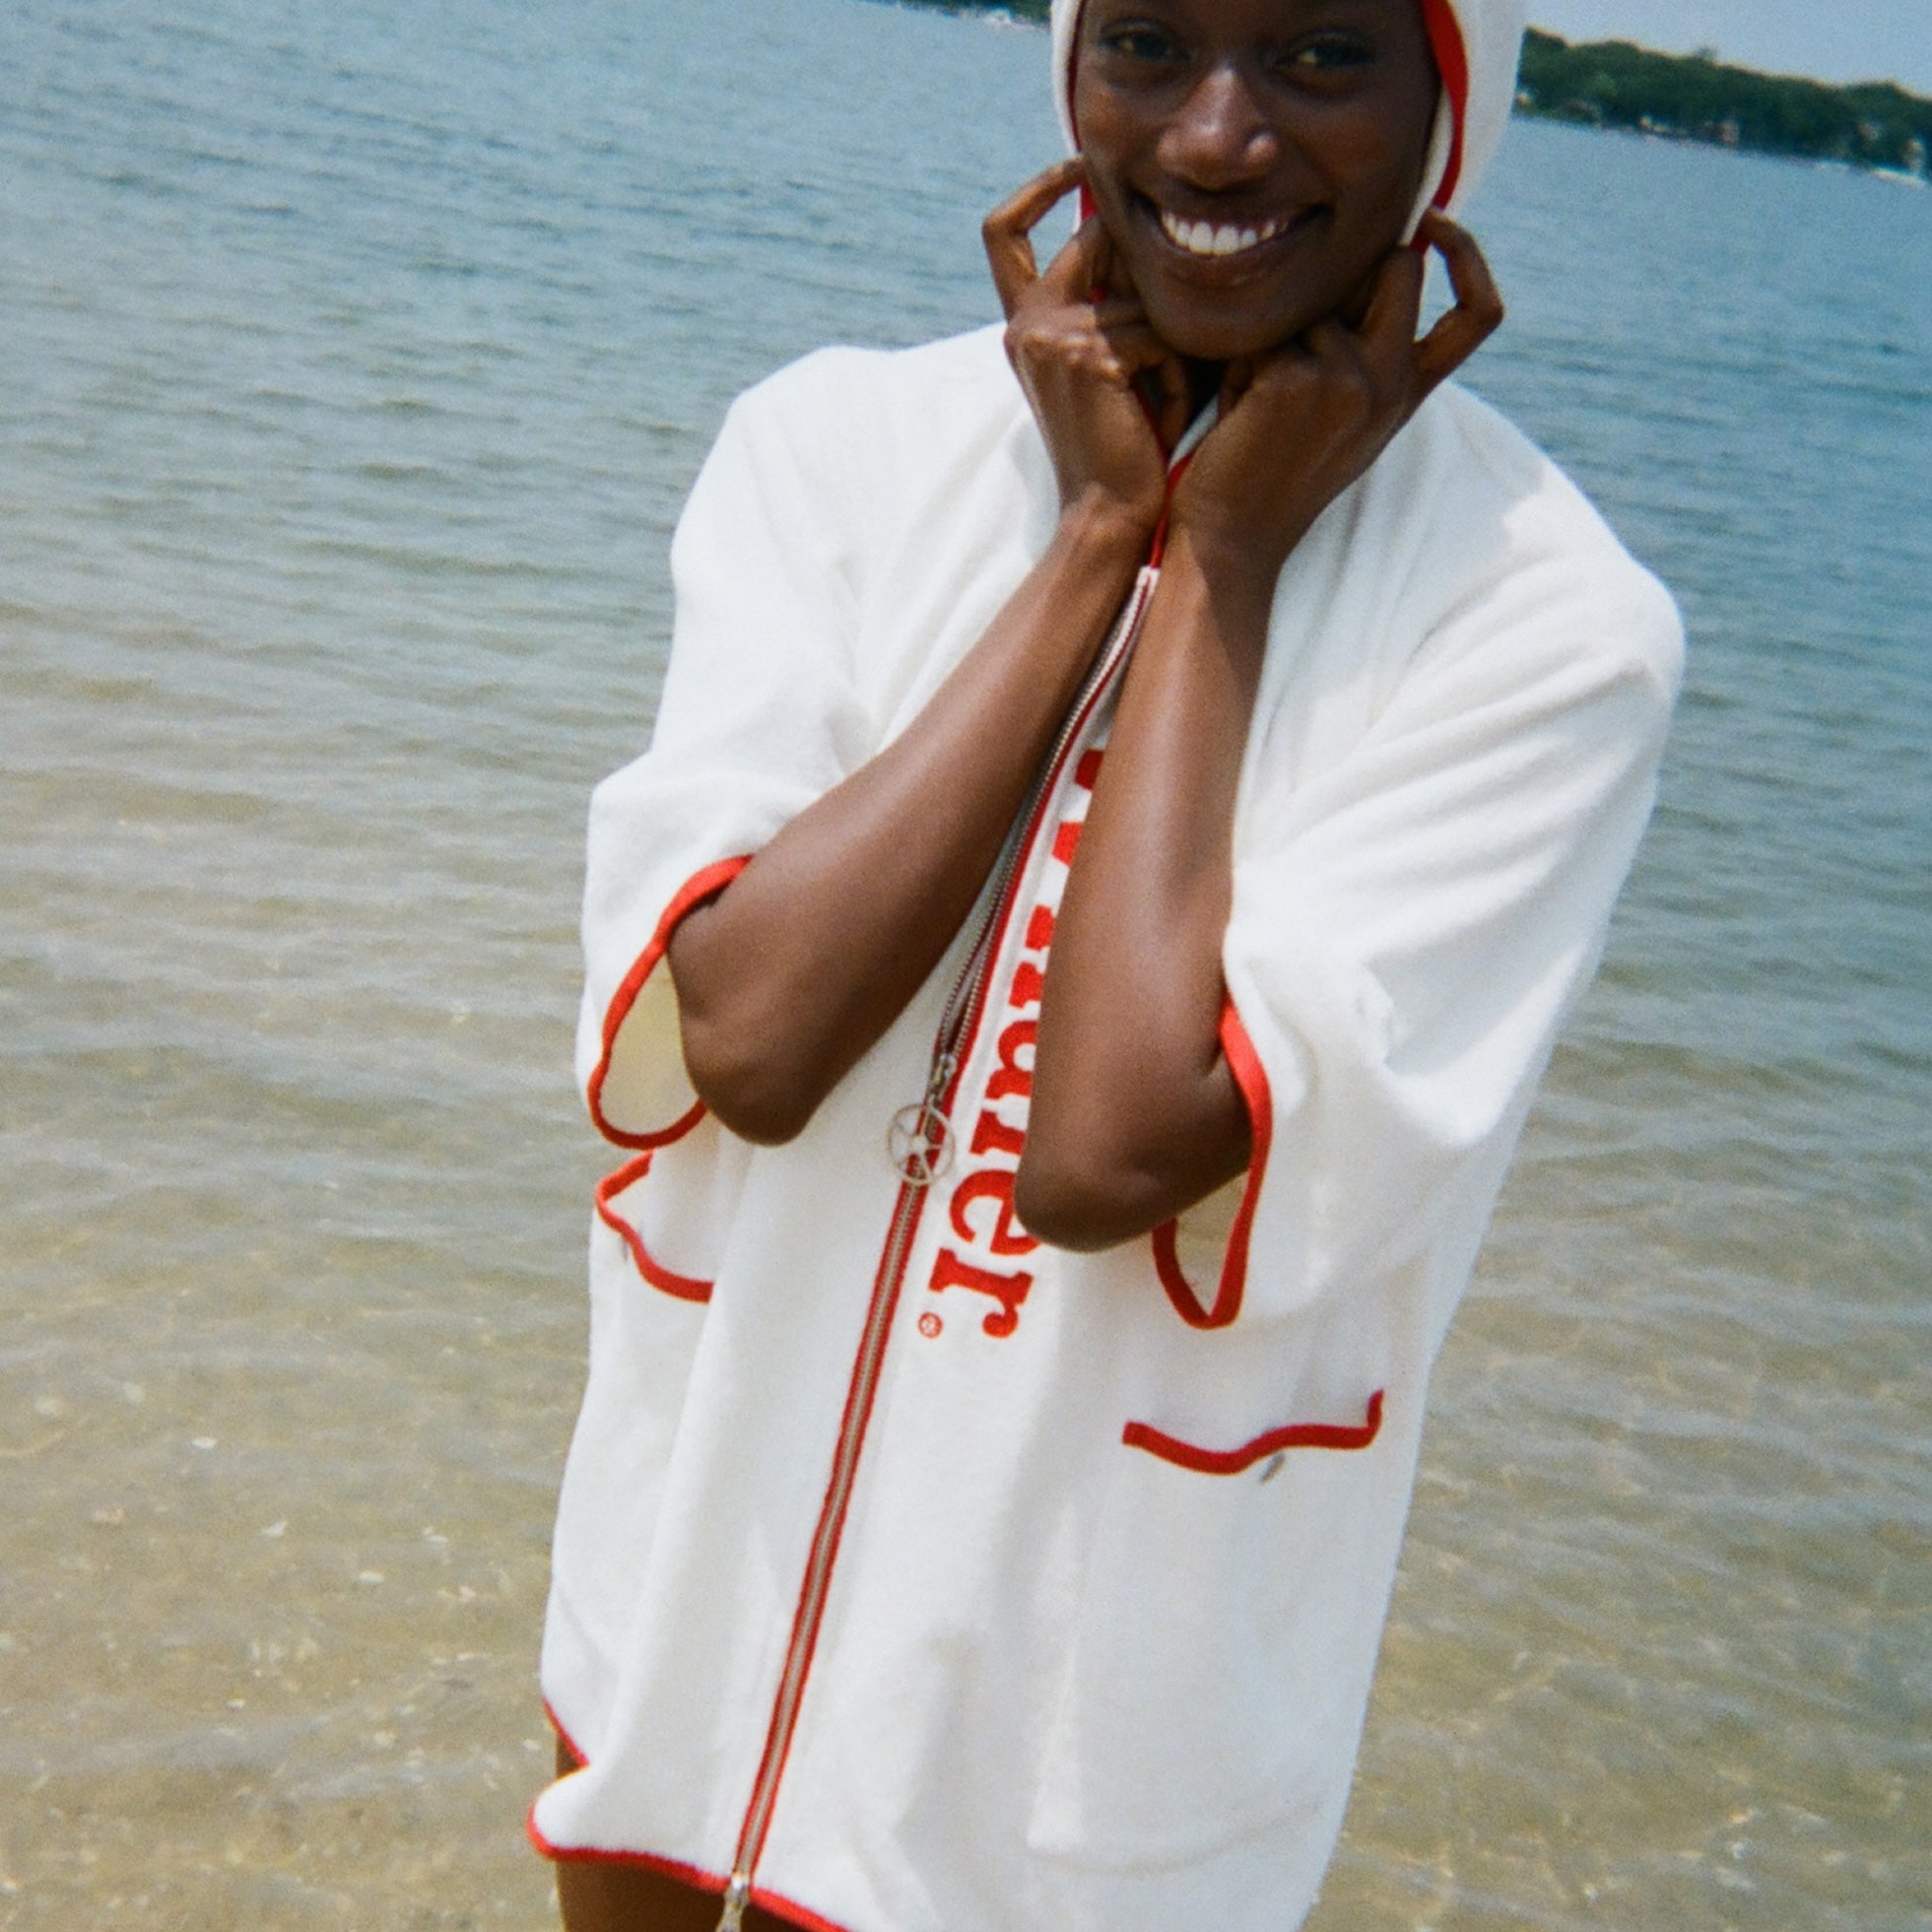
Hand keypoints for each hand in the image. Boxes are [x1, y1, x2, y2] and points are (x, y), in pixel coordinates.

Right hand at [984, 159, 1188, 544]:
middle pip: (1092, 238)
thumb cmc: (1125, 449)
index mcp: (1023, 325)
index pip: (1003, 231)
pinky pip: (1158, 334)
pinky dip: (1178, 377)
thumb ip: (1113, 305)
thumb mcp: (1111, 368)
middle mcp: (1027, 322)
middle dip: (1148, 270)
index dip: (1038, 188)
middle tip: (1171, 346)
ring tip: (1169, 407)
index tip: (1076, 162)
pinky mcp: (1087, 354)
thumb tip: (1154, 234)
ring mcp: (1051, 335)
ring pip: (1144, 296)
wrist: (1108, 516)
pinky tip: (1166, 420)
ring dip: (1175, 348)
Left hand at [1168, 213, 1505, 602]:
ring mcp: (1349, 378)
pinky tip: (1235, 411)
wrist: (1234, 537)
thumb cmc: (1271, 471)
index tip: (1433, 221)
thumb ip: (1364, 347)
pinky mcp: (1296, 378)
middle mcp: (1391, 381)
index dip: (1469, 258)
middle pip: (1399, 268)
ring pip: (1315, 297)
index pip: (1479, 314)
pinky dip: (1240, 362)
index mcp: (1408, 391)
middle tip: (1301, 333)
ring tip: (1254, 398)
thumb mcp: (1340, 411)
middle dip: (1350, 273)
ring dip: (1276, 335)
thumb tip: (1365, 263)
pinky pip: (1264, 329)